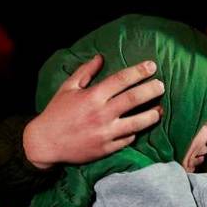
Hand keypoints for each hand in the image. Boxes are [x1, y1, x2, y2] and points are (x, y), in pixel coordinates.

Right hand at [24, 54, 163, 168]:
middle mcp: (102, 114)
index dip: (139, 71)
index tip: (152, 66)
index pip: (122, 80)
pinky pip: (128, 139)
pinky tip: (140, 127)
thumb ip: (85, 72)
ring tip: (160, 110)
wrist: (44, 143)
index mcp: (93, 96)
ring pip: (137, 123)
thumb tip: (101, 57)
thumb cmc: (56, 113)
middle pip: (134, 99)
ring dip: (152, 114)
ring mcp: (106, 133)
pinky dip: (135, 132)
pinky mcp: (107, 148)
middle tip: (161, 85)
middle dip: (151, 90)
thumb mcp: (67, 88)